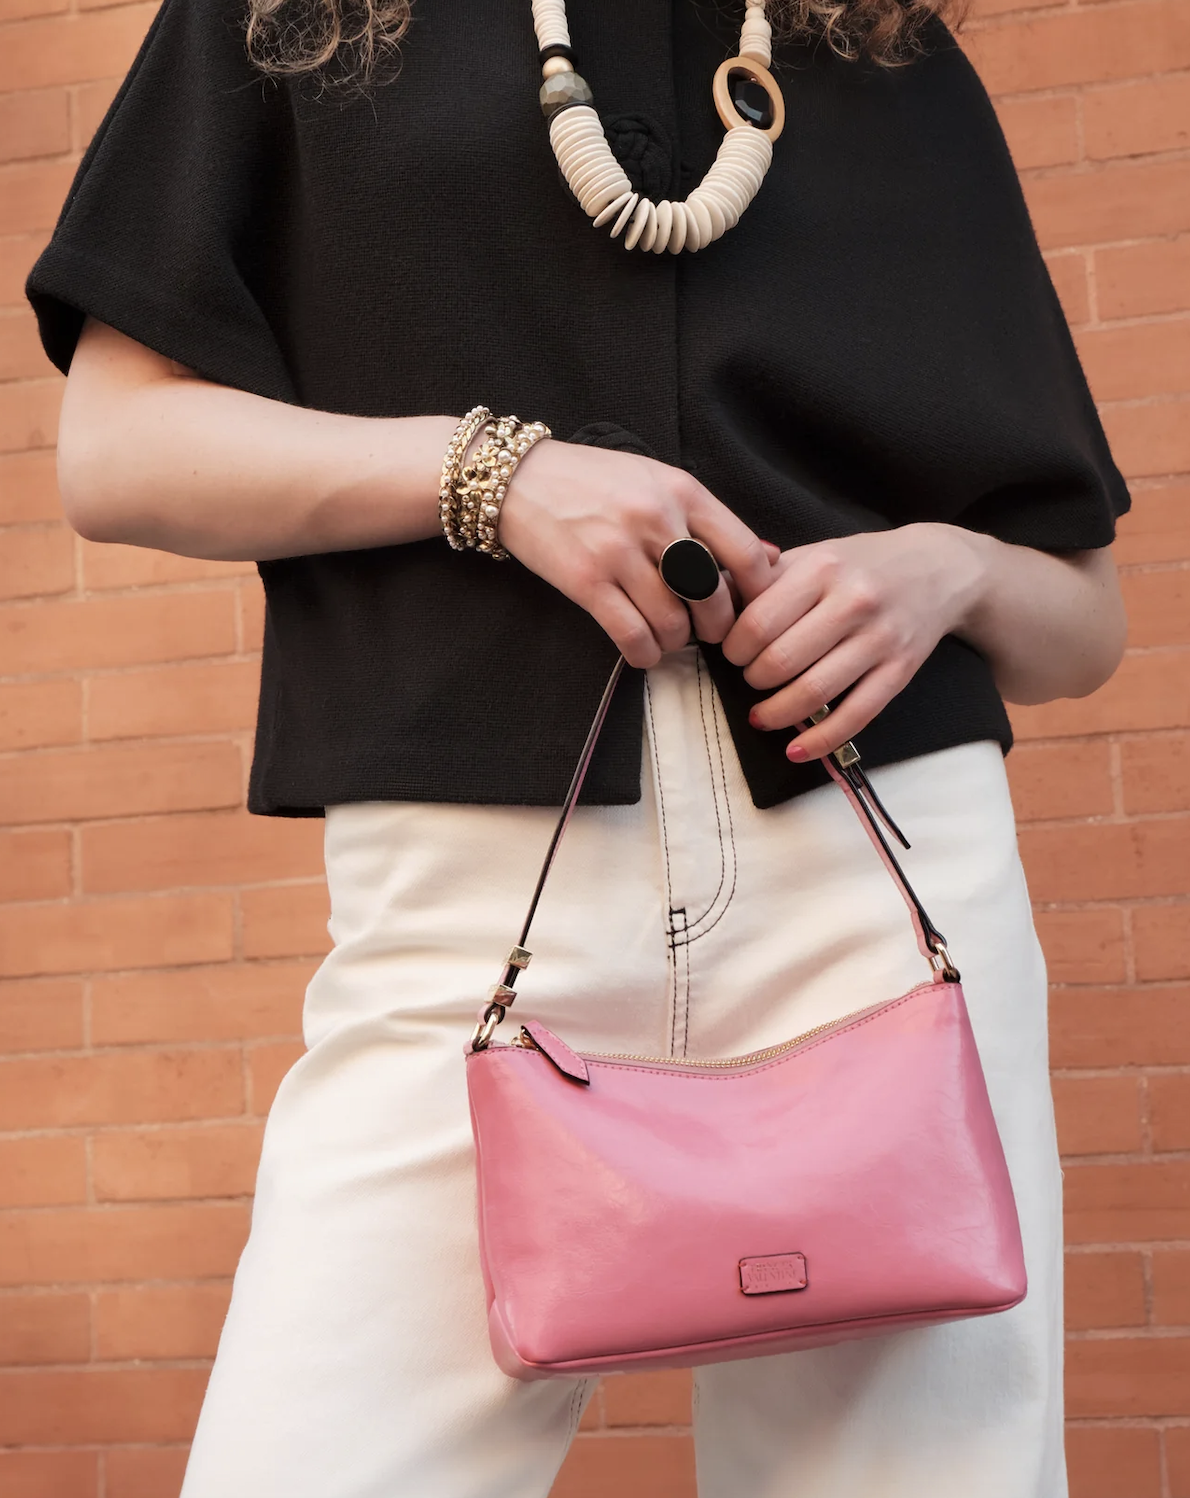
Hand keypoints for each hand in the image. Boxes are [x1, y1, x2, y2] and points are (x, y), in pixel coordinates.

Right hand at [499, 440, 776, 667]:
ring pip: (674, 623)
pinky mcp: (586, 582)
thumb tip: (772, 558)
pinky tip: (643, 651)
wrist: (519, 479)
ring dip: (676, 642)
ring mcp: (620, 552)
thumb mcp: (657, 481)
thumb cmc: (593, 481)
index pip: (745, 553)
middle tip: (707, 633)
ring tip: (669, 638)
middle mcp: (657, 519)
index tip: (754, 612)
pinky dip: (644, 654)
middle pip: (713, 597)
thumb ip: (710, 520)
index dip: (758, 594)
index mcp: (683, 491)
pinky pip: (632, 636)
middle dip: (717, 628)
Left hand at [722, 524, 986, 760]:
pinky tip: (797, 750)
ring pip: (815, 692)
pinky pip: (856, 716)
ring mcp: (879, 639)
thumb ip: (765, 576)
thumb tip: (711, 596)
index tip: (731, 652)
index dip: (733, 648)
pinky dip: (821, 740)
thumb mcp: (815, 553)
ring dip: (777, 713)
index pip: (758, 622)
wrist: (940, 568)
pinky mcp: (900, 671)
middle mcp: (853, 602)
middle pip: (781, 660)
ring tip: (762, 715)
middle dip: (753, 679)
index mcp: (823, 568)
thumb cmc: (862, 564)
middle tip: (749, 678)